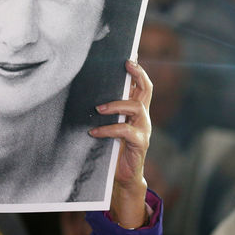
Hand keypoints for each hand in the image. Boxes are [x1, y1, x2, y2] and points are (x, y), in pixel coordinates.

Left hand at [89, 60, 151, 228]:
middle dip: (137, 74)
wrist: (122, 178)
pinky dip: (108, 130)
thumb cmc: (113, 149)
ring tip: (98, 108)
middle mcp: (143, 116)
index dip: (138, 70)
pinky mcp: (139, 144)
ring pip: (135, 107)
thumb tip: (88, 90)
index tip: (129, 57)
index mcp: (137, 110)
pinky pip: (125, 131)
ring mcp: (144, 129)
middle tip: (125, 64)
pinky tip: (94, 132)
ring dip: (116, 104)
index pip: (142, 85)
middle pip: (146, 89)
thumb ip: (107, 110)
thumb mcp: (110, 125)